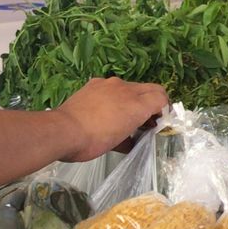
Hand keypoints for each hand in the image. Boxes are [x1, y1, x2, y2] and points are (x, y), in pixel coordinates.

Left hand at [55, 78, 169, 161]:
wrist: (63, 131)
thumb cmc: (94, 141)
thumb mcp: (119, 144)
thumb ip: (134, 137)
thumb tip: (135, 139)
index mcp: (137, 104)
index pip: (161, 97)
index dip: (164, 109)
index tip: (158, 122)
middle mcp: (126, 88)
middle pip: (150, 89)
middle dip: (152, 103)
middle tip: (145, 120)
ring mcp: (109, 84)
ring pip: (130, 87)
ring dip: (132, 99)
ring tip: (122, 116)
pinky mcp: (93, 84)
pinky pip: (110, 87)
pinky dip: (113, 96)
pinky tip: (103, 110)